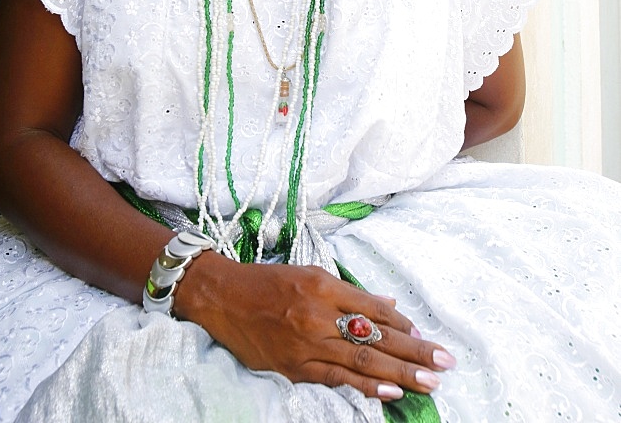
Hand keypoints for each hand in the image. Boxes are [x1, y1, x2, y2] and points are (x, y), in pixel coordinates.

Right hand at [178, 255, 454, 401]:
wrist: (222, 297)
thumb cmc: (267, 282)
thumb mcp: (310, 275)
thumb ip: (349, 293)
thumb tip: (389, 308)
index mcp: (323, 285)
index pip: (373, 309)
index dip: (402, 325)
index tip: (425, 336)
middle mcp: (318, 314)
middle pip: (375, 336)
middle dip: (413, 352)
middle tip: (445, 362)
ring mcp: (306, 343)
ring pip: (362, 361)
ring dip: (399, 374)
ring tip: (429, 382)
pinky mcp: (294, 367)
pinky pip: (336, 379)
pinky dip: (365, 387)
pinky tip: (390, 392)